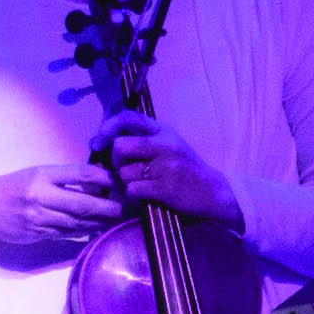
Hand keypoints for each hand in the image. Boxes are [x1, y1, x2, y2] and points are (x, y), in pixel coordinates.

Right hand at [0, 160, 127, 258]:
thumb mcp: (34, 174)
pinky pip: (67, 234)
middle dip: (110, 207)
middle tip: (128, 207)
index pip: (81, 174)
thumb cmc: (11, 187)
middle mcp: (41, 196)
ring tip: (118, 219)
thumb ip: (62, 178)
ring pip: (78, 222)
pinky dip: (84, 231)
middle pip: (84, 204)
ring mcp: (39, 218)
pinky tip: (97, 228)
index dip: (104, 179)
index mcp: (41, 175)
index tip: (119, 182)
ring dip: (100, 222)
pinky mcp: (37, 234)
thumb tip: (96, 183)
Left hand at [105, 124, 240, 223]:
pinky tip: (147, 196)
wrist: (215, 192)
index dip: (107, 127)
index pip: (128, 117)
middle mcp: (164, 144)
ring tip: (144, 184)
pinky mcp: (165, 187)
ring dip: (127, 182)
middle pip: (119, 147)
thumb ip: (144, 139)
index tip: (98, 142)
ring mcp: (166, 166)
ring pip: (124, 172)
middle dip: (116, 161)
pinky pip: (132, 190)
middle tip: (127, 170)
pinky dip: (135, 196)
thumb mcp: (170, 145)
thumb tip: (104, 140)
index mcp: (164, 131)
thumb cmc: (187, 170)